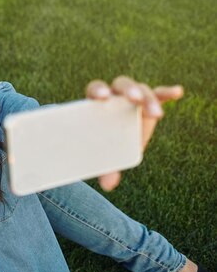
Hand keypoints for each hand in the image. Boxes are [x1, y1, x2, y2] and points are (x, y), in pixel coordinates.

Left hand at [86, 75, 183, 190]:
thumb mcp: (105, 157)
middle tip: (133, 100)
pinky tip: (176, 91)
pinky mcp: (149, 104)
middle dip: (128, 91)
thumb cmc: (103, 148)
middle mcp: (115, 96)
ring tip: (156, 114)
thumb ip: (106, 168)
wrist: (115, 146)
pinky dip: (167, 93)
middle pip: (121, 86)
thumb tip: (109, 184)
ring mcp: (133, 99)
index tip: (102, 97)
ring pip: (141, 91)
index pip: (96, 90)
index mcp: (97, 104)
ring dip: (148, 99)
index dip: (98, 91)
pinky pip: (159, 94)